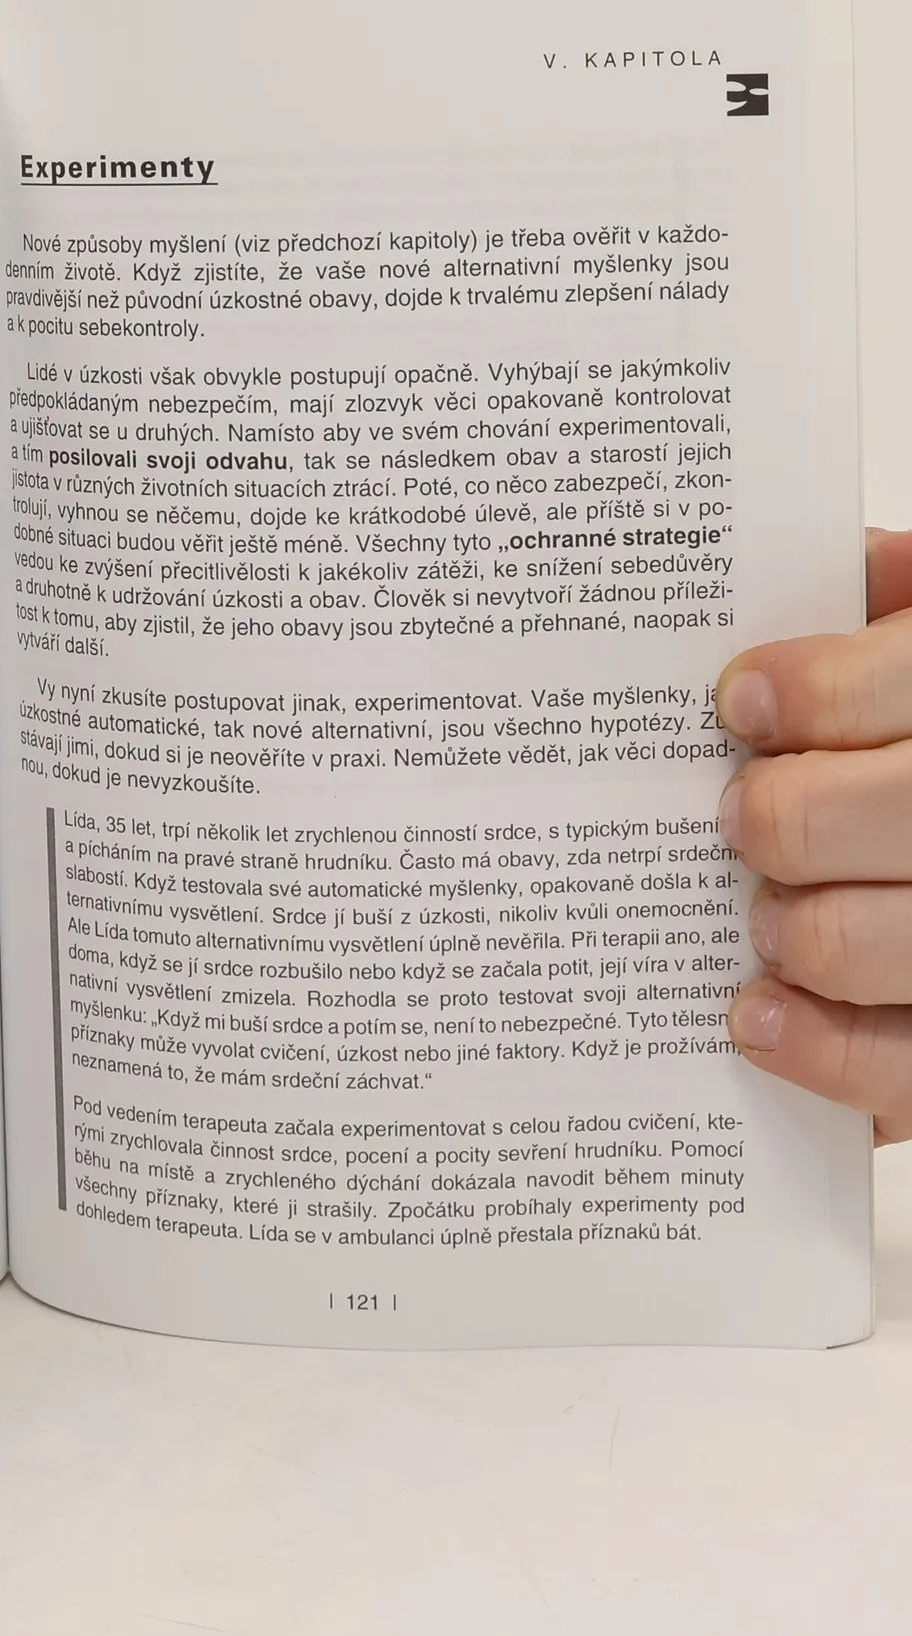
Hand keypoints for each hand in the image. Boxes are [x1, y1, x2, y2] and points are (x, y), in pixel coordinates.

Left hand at [719, 529, 911, 1140]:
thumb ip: (900, 615)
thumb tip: (840, 568)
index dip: (816, 692)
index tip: (740, 701)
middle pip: (893, 812)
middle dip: (785, 815)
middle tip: (740, 818)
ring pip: (871, 941)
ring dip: (792, 928)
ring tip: (763, 912)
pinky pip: (898, 1067)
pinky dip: (815, 1047)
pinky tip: (753, 1011)